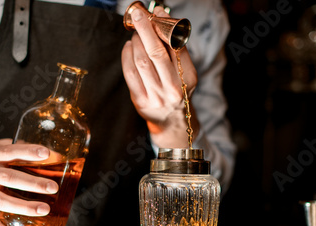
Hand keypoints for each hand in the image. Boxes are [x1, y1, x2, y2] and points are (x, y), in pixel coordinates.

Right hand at [0, 137, 58, 225]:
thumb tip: (45, 152)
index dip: (28, 152)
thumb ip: (14, 148)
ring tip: (44, 210)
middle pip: (9, 178)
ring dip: (24, 208)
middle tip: (52, 187)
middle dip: (32, 184)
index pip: (10, 151)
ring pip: (2, 203)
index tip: (46, 153)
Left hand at [121, 6, 198, 147]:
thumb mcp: (185, 72)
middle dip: (145, 30)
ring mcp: (155, 96)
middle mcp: (173, 88)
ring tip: (136, 34)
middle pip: (156, 53)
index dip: (163, 28)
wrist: (171, 122)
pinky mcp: (140, 101)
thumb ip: (175, 47)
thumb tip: (160, 16)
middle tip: (138, 15)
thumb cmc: (178, 91)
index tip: (156, 13)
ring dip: (136, 42)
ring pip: (141, 61)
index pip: (176, 48)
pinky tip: (129, 47)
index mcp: (187, 79)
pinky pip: (130, 73)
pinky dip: (127, 56)